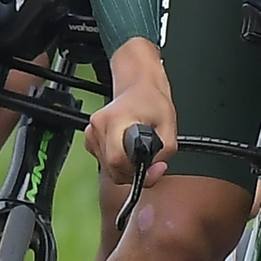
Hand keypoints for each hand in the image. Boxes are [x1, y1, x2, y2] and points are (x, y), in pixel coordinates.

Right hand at [87, 38, 176, 184]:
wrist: (138, 88)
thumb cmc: (152, 102)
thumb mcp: (170, 127)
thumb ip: (164, 153)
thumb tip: (153, 171)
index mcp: (116, 120)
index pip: (117, 160)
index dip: (135, 170)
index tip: (151, 167)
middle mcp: (98, 126)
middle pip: (112, 168)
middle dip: (133, 171)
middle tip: (149, 162)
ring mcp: (92, 133)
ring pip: (108, 168)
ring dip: (127, 168)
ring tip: (140, 152)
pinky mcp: (90, 139)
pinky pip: (104, 163)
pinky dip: (119, 163)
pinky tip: (129, 150)